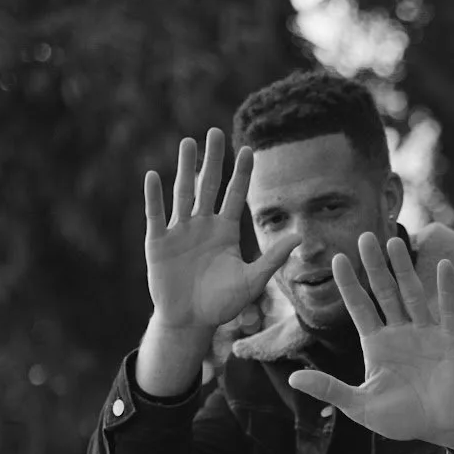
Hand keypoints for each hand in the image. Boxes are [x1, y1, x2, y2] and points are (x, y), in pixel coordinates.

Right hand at [144, 128, 295, 334]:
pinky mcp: (158, 243)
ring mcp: (179, 231)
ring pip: (183, 193)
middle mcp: (202, 225)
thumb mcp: (252, 281)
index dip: (241, 173)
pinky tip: (154, 176)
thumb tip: (300, 237)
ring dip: (185, 169)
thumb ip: (273, 258)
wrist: (191, 321)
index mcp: (225, 231)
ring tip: (188, 143)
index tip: (249, 149)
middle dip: (212, 160)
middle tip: (215, 132)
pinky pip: (156, 215)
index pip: (236, 195)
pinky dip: (154, 197)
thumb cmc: (222, 303)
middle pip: (208, 186)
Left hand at [287, 233, 453, 443]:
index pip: (360, 307)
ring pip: (412, 294)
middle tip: (364, 237)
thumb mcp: (360, 406)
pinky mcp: (451, 339)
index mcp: (377, 344)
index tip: (337, 259)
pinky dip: (445, 289)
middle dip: (375, 266)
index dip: (349, 284)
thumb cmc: (401, 418)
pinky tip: (443, 266)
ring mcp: (426, 333)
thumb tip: (293, 378)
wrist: (442, 427)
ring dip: (404, 269)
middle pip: (385, 292)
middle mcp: (400, 332)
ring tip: (394, 243)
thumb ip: (330, 389)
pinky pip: (448, 310)